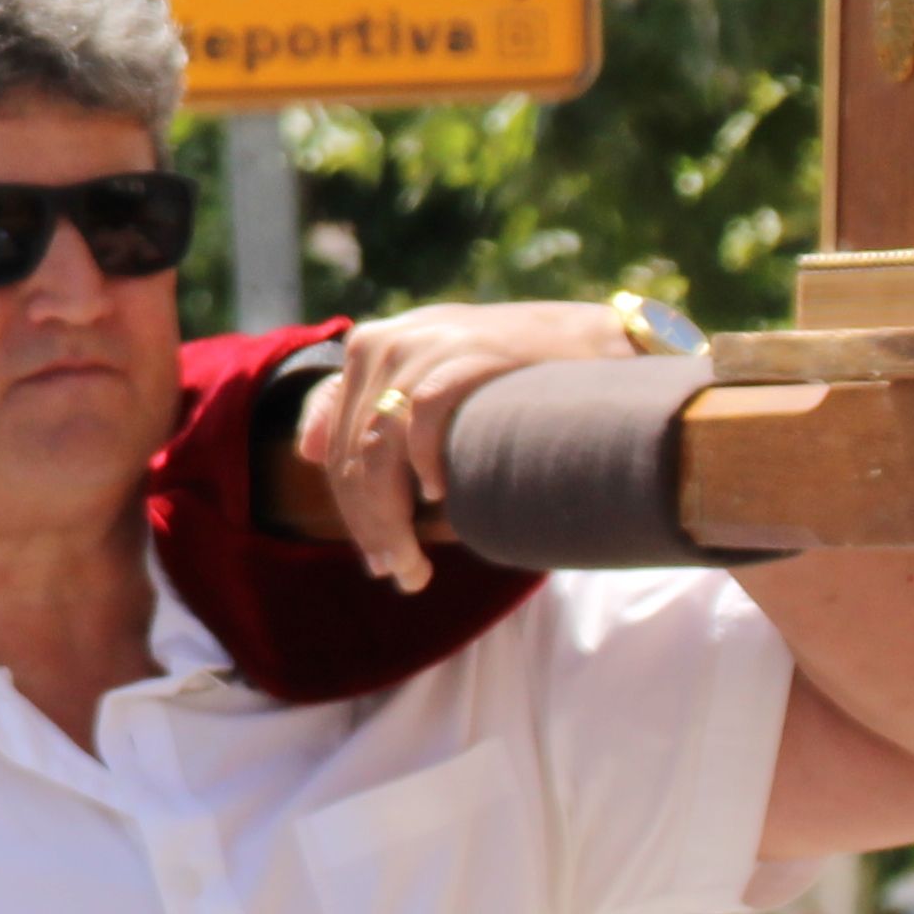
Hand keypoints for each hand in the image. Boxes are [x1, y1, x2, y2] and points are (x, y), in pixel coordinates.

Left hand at [303, 299, 640, 593]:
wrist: (606, 339)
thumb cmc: (517, 371)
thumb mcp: (432, 376)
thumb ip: (369, 406)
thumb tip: (308, 451)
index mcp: (369, 348)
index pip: (337, 446)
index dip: (353, 511)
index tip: (378, 560)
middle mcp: (383, 342)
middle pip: (354, 455)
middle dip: (372, 525)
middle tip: (398, 574)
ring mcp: (421, 343)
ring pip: (378, 449)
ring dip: (391, 518)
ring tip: (412, 565)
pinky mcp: (464, 351)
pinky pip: (422, 420)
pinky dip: (426, 466)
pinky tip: (440, 498)